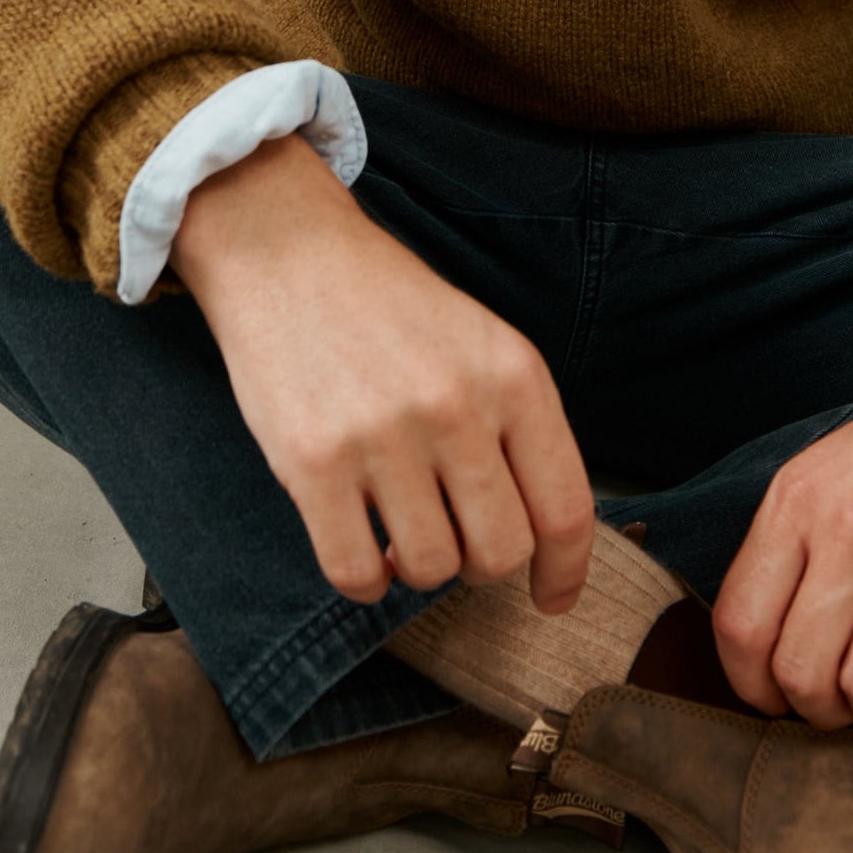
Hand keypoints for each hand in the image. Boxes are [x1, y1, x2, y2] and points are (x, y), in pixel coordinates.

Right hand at [169, 134, 594, 611]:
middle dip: (481, 565)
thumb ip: (518, 427)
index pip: (566, 509)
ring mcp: (382, 436)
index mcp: (512, 376)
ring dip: (418, 569)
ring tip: (399, 528)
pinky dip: (365, 582)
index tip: (551, 599)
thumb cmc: (389, 307)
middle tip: (454, 538)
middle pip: (501, 552)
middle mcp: (456, 407)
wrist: (286, 254)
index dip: (565, 573)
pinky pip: (356, 573)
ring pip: (431, 568)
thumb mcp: (482, 342)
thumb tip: (544, 537)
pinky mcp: (311, 463)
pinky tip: (362, 550)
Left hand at [712, 252, 852, 735]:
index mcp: (800, 500)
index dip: (749, 683)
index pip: (739, 623)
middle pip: (796, 671)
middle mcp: (852, 530)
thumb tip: (766, 638)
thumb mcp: (833, 467)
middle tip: (841, 705)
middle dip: (814, 711)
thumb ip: (795, 542)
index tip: (772, 698)